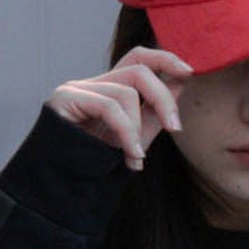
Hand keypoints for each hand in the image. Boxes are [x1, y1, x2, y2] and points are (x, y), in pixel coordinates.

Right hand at [44, 46, 192, 169]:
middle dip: (163, 98)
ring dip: (138, 129)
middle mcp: (93, 84)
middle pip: (138, 69)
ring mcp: (77, 88)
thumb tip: (181, 81)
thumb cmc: (95, 168)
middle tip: (175, 127)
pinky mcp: (64, 98)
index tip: (188, 71)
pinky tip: (130, 156)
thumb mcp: (136, 138)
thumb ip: (155, 113)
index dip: (164, 59)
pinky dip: (126, 132)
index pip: (138, 59)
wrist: (60, 189)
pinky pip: (109, 107)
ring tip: (136, 157)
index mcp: (109, 89)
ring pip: (126, 92)